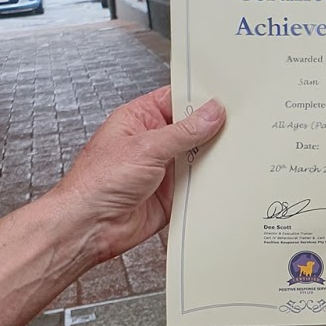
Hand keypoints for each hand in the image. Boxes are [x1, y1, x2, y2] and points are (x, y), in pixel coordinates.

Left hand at [50, 87, 225, 264]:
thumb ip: (183, 131)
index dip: (200, 98)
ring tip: (233, 152)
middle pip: (192, 128)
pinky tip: (221, 178)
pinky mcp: (172, 193)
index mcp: (139, 119)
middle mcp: (152, 142)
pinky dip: (210, 183)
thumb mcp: (145, 147)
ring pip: (198, 156)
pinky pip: (198, 184)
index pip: (176, 99)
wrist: (89, 227)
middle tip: (236, 127)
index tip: (225, 100)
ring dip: (212, 157)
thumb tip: (210, 113)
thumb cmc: (95, 184)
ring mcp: (163, 168)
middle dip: (212, 129)